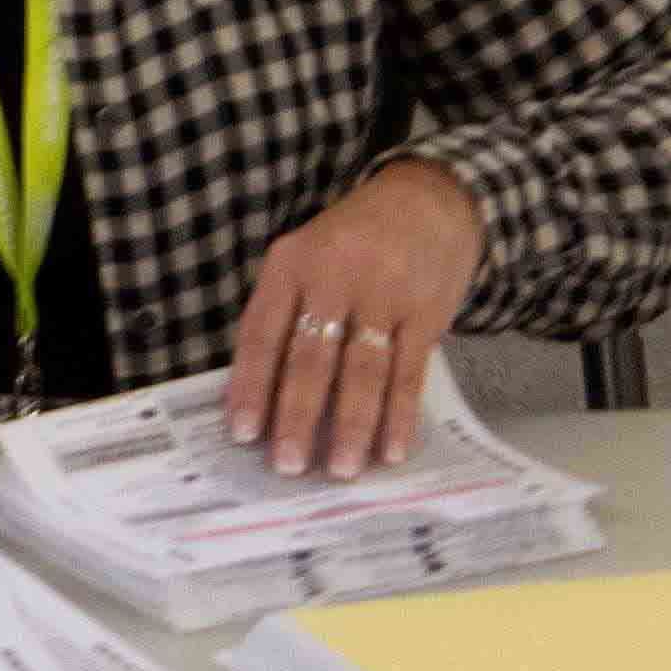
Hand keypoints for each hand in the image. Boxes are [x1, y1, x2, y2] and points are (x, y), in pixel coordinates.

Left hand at [226, 155, 486, 479]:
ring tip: (339, 468)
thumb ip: (286, 310)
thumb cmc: (353, 241)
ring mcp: (383, 295)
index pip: (261, 333)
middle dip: (296, 416)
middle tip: (287, 465)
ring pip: (360, 372)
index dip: (250, 385)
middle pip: (309, 358)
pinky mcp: (426, 313)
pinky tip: (390, 449)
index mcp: (289, 264)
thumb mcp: (305, 257)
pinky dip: (398, 415)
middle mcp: (333, 278)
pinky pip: (409, 373)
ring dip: (349, 426)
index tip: (242, 433)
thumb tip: (262, 390)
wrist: (428, 201)